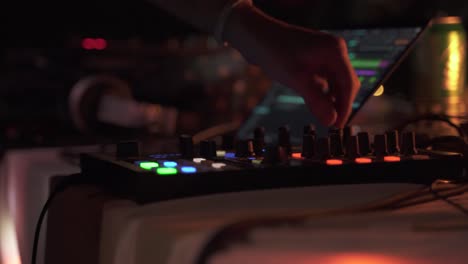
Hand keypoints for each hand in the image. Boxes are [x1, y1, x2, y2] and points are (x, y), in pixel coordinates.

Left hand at [226, 6, 359, 127]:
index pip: (349, 84)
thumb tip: (332, 121)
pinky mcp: (316, 59)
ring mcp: (325, 54)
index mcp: (334, 51)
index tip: (338, 126)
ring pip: (337, 82)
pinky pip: (326, 79)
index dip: (346, 107)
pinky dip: (324, 93)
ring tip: (324, 118)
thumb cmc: (274, 52)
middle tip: (332, 126)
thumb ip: (316, 100)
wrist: (255, 37)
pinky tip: (317, 105)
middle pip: (346, 83)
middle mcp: (334, 50)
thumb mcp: (296, 79)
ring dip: (332, 100)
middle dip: (340, 104)